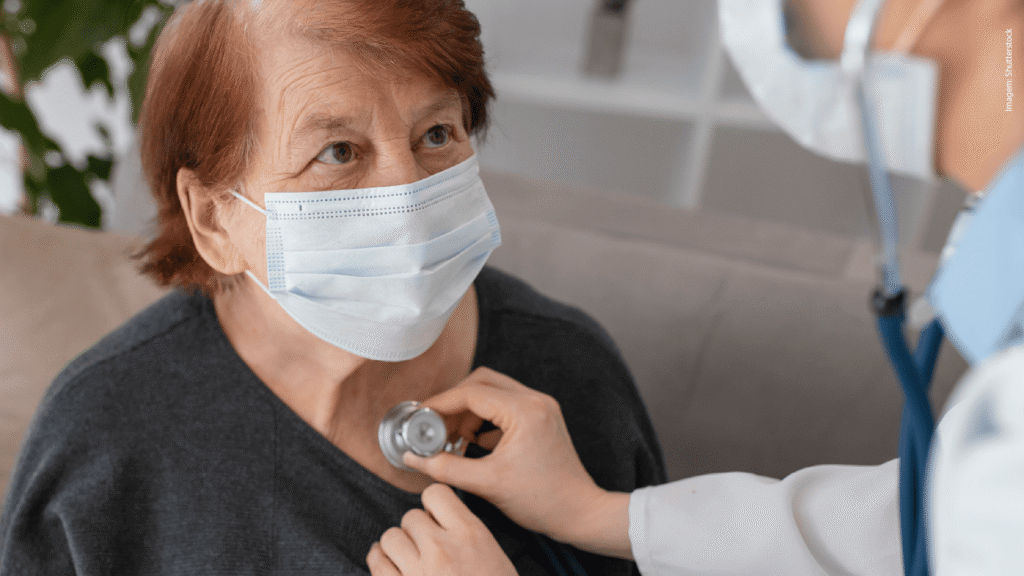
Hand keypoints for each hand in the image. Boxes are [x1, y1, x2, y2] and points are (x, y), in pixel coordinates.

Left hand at [366, 483, 517, 575]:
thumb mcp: (492, 556)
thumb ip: (465, 532)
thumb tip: (435, 517)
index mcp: (470, 534)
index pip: (435, 494)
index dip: (433, 506)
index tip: (436, 519)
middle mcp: (441, 548)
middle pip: (410, 517)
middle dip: (416, 531)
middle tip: (425, 548)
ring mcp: (417, 572)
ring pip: (390, 537)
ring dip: (397, 546)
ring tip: (407, 558)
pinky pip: (376, 562)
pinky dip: (379, 561)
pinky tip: (389, 565)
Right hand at [402, 367, 630, 557]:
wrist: (579, 512)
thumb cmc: (542, 500)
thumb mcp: (487, 484)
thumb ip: (445, 468)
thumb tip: (414, 458)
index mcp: (525, 410)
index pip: (472, 393)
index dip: (440, 404)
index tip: (420, 416)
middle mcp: (535, 400)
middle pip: (482, 382)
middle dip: (454, 403)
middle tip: (434, 425)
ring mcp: (541, 407)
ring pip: (493, 392)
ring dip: (469, 411)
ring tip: (452, 438)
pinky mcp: (541, 418)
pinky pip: (505, 407)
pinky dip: (485, 420)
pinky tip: (472, 444)